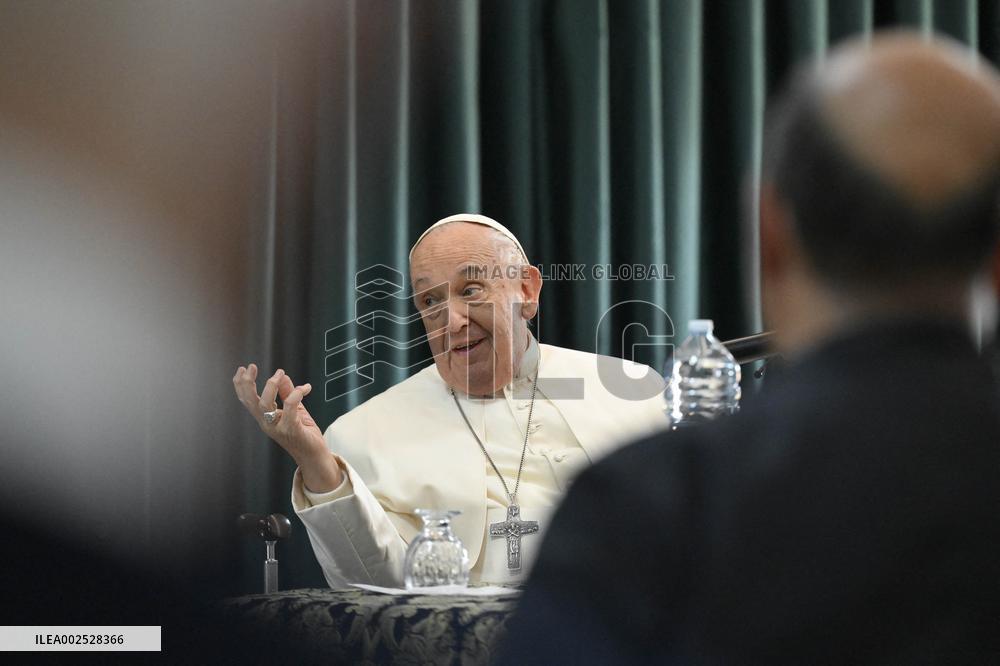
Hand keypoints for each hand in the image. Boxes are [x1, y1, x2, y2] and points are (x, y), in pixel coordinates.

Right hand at [232, 364, 342, 490]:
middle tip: (251, 367)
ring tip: (279, 373)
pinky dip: (296, 394)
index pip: (247, 400)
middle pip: (250, 402)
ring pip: (264, 404)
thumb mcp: (295, 410)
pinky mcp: (292, 430)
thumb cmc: (305, 435)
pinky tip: (305, 388)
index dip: (241, 384)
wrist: (315, 457)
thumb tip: (283, 377)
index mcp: (266, 418)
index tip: (243, 369)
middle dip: (247, 383)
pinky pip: (290, 408)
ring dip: (270, 385)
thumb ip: (287, 394)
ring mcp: (278, 428)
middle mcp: (268, 423)